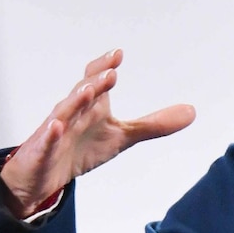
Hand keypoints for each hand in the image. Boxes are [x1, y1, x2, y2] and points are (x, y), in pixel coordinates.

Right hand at [0, 49, 195, 218]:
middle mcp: (71, 113)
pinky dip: (50, 134)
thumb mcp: (122, 137)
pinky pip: (45, 142)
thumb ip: (154, 124)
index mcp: (90, 106)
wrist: (43, 178)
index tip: (118, 54)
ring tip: (88, 90)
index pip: (95, 80)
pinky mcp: (41, 152)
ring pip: (62, 113)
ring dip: (74, 101)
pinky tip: (56, 127)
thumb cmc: (80, 148)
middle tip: (111, 72)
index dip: (104, 66)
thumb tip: (192, 112)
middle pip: (81, 92)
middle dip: (95, 81)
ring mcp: (54, 132)